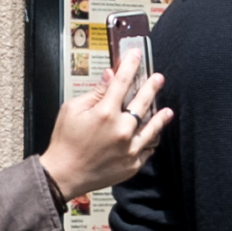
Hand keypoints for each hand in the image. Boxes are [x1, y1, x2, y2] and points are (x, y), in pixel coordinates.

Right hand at [38, 54, 169, 202]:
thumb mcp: (72, 110)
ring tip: (167, 111)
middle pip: (142, 102)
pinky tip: (153, 136)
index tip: (136, 55)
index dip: (130, 65)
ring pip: (152, 128)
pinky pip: (147, 149)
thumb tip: (109, 76)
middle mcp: (121, 129)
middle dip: (151, 87)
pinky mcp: (132, 164)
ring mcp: (129, 148)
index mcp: (105, 113)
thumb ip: (94, 93)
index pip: (122, 82)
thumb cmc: (65, 142)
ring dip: (160, 117)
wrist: (64, 174)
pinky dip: (150, 141)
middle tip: (158, 79)